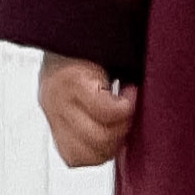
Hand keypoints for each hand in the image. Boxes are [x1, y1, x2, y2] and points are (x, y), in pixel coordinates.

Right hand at [39, 52, 137, 166]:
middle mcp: (57, 102)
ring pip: (85, 155)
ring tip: (118, 124)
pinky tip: (105, 134)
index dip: (128, 107)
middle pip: (98, 138)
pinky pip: (73, 157)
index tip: (133, 92)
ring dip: (109, 145)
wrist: (57, 37)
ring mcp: (53, 118)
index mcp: (71, 80)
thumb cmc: (88, 44)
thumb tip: (142, 87)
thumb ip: (123, 70)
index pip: (105, 111)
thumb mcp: (106, 49)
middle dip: (122, 128)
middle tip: (129, 111)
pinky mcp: (53, 128)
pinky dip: (94, 152)